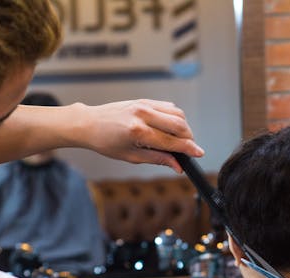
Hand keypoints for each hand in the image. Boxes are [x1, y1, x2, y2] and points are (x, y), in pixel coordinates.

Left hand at [74, 99, 204, 170]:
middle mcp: (142, 115)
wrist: (89, 123)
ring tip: (179, 139)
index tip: (199, 153)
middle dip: (188, 138)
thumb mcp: (132, 156)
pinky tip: (170, 128)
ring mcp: (144, 104)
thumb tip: (177, 166)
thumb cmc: (106, 142)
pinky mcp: (144, 100)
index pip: (171, 141)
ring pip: (177, 113)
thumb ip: (158, 159)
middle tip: (188, 149)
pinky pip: (168, 107)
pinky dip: (174, 117)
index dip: (188, 148)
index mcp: (138, 132)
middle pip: (179, 124)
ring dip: (183, 127)